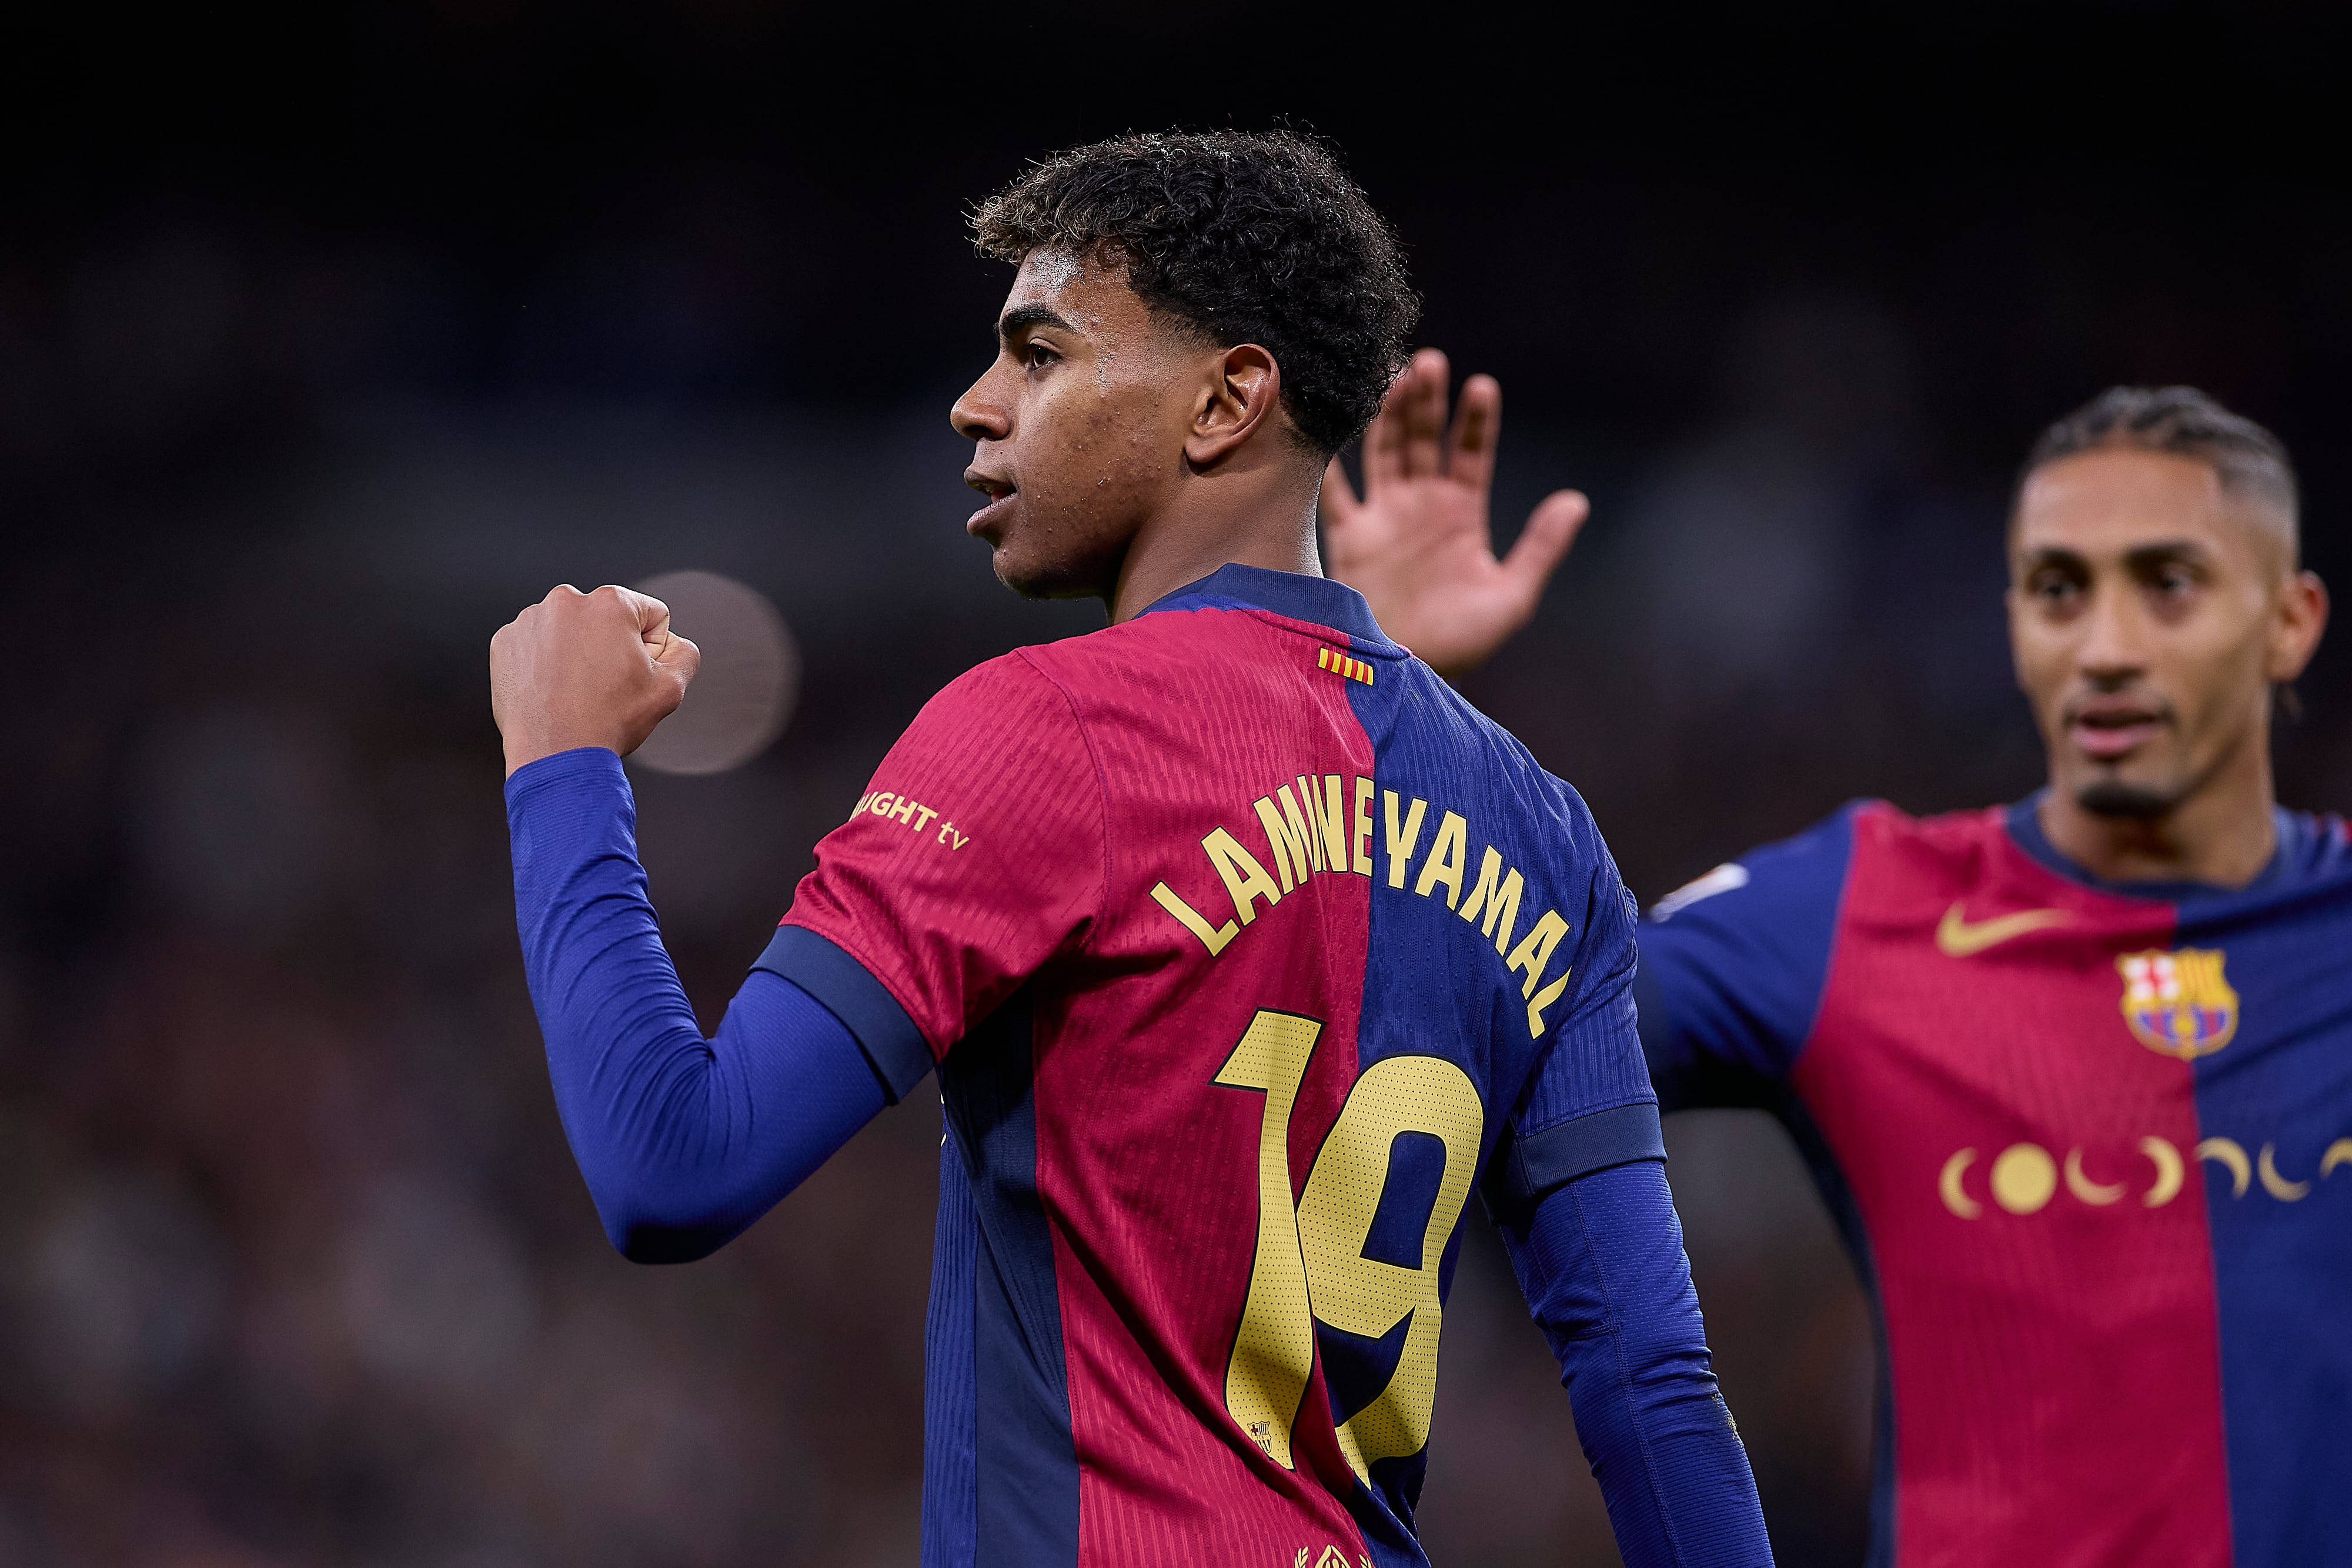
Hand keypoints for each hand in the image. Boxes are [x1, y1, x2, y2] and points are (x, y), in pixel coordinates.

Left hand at [490, 585, 701, 775]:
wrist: (555, 755)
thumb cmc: (608, 722)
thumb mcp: (670, 688)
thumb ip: (685, 653)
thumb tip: (673, 643)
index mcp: (611, 603)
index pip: (650, 616)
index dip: (651, 650)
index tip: (631, 675)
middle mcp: (567, 600)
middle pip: (606, 620)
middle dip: (610, 647)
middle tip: (604, 686)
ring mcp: (530, 620)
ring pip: (570, 631)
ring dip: (576, 653)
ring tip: (575, 690)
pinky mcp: (505, 641)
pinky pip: (535, 644)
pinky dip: (544, 663)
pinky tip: (551, 689)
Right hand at [1321, 348, 1587, 675]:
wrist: (1409, 673)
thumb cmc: (1464, 641)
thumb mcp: (1512, 596)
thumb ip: (1540, 547)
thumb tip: (1576, 500)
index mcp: (1462, 513)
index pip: (1470, 453)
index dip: (1475, 420)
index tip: (1482, 386)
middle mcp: (1421, 505)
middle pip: (1423, 439)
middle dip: (1426, 401)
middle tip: (1428, 362)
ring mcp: (1384, 517)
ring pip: (1383, 451)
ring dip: (1388, 415)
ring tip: (1393, 374)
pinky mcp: (1350, 537)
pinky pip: (1335, 492)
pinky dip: (1330, 462)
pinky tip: (1329, 426)